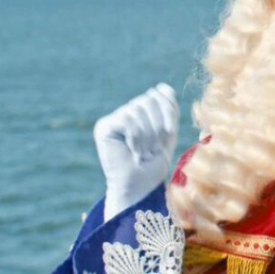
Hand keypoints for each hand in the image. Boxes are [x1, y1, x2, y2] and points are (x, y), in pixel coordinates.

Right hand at [94, 83, 178, 221]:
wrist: (138, 187)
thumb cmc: (154, 165)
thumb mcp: (168, 134)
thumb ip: (169, 110)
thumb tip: (163, 87)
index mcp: (145, 112)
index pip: (161, 93)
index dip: (169, 109)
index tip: (170, 132)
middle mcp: (128, 111)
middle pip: (150, 99)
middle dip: (158, 126)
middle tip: (154, 149)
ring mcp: (114, 118)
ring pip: (138, 110)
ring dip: (148, 136)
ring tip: (144, 153)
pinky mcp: (104, 127)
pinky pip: (127, 119)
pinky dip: (136, 137)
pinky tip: (133, 152)